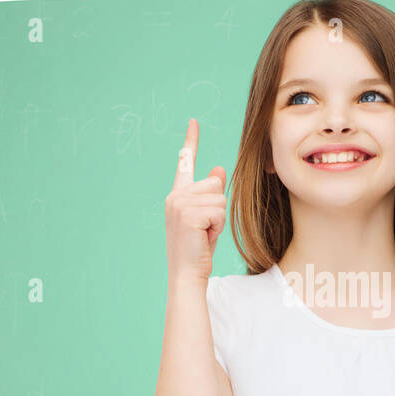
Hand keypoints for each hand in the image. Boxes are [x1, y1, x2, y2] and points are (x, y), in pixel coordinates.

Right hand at [165, 118, 226, 282]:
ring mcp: (179, 203)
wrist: (187, 273)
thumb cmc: (197, 249)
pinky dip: (217, 227)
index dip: (191, 141)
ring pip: (219, 198)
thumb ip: (210, 194)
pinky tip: (203, 237)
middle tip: (204, 229)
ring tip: (203, 234)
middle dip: (217, 208)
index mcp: (177, 195)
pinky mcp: (188, 213)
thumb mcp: (207, 218)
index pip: (185, 163)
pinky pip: (219, 211)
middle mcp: (175, 195)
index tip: (194, 122)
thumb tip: (218, 170)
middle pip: (214, 185)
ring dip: (218, 220)